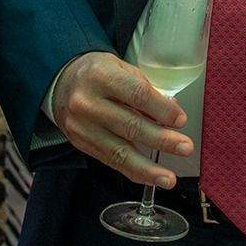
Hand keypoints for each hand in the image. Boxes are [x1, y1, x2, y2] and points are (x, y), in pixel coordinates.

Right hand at [51, 50, 193, 187]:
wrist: (61, 83)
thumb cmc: (98, 73)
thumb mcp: (120, 66)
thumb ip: (144, 87)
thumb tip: (172, 111)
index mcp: (101, 75)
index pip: (136, 94)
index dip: (161, 109)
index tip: (180, 120)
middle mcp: (87, 102)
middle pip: (130, 125)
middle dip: (161, 139)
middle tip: (185, 147)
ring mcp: (82, 126)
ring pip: (119, 151)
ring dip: (148, 168)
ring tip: (169, 178)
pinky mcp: (81, 144)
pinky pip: (111, 162)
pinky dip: (134, 172)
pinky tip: (152, 178)